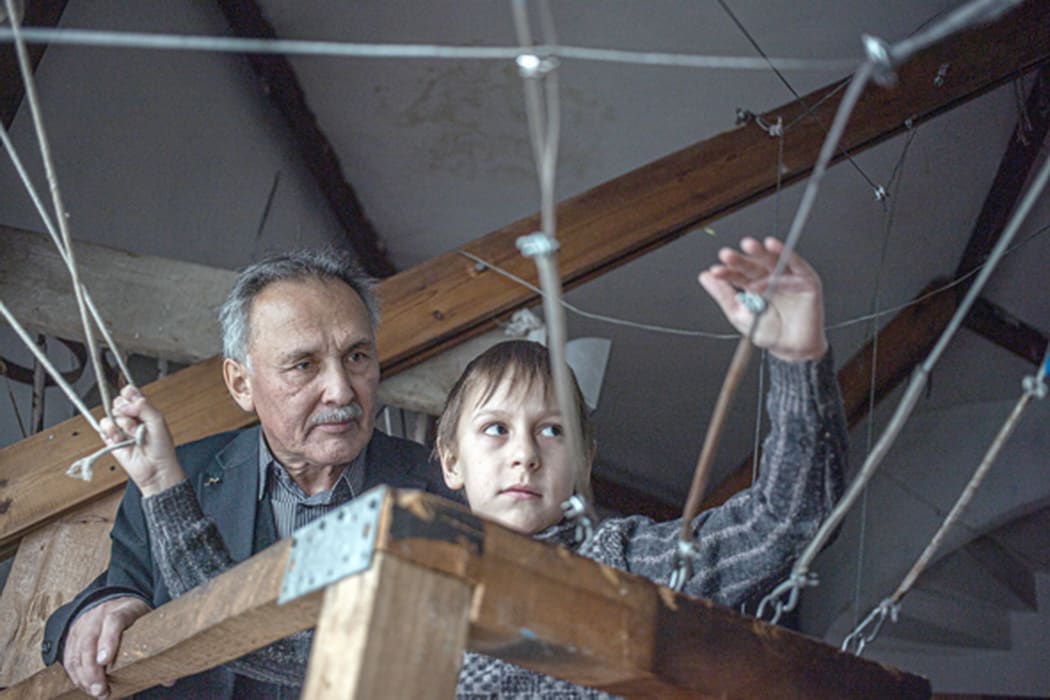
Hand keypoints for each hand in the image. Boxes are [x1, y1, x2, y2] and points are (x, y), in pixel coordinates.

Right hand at [62, 596, 149, 698]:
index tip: (105, 661)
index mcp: (123, 609)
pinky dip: (75, 674)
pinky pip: (69, 657)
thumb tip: (170, 680)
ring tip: (97, 692)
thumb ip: (159, 648)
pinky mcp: (73, 635)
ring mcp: (83, 624)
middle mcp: (99, 615)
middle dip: (93, 670)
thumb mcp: (149, 623)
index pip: (114, 620)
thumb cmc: (135, 617)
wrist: (112, 601)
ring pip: (77, 652)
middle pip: (90, 641)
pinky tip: (85, 686)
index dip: (109, 641)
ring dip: (84, 676)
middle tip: (101, 690)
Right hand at [99, 386, 185, 496]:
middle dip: (125, 409)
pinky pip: (103, 427)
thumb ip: (144, 407)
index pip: (130, 393)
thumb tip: (128, 401)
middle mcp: (131, 417)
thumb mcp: (158, 421)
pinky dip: (111, 431)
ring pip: (110, 414)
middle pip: (118, 402)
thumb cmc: (162, 447)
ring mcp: (120, 428)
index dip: (129, 393)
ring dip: (122, 423)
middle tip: (136, 420)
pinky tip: (120, 438)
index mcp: (143, 410)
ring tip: (132, 434)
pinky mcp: (110, 439)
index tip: (132, 398)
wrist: (155, 468)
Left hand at [698, 236, 827, 361]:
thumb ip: (723, 295)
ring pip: (775, 260)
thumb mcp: (739, 314)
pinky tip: (772, 266)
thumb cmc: (768, 331)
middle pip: (755, 263)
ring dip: (762, 252)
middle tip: (728, 255)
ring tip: (749, 247)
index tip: (716, 271)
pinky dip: (785, 263)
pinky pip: (798, 268)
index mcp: (754, 283)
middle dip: (742, 258)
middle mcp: (770, 278)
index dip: (728, 271)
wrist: (791, 349)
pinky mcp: (807, 281)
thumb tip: (704, 276)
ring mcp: (789, 278)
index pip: (739, 273)